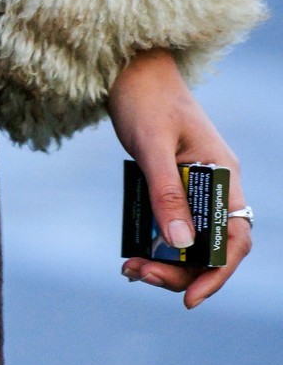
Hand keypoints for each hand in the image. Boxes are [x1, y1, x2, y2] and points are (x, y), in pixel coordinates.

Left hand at [108, 48, 250, 308]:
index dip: (218, 272)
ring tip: (130, 268)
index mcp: (223, 174)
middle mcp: (217, 183)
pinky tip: (133, 254)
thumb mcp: (151, 146)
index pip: (235, 237)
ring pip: (192, 240)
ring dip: (166, 262)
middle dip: (180, 271)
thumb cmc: (143, 98)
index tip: (190, 298)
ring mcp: (196, 184)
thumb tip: (179, 246)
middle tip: (138, 276)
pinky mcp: (174, 184)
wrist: (128, 66)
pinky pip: (174, 225)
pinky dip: (157, 244)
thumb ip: (165, 194)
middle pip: (212, 245)